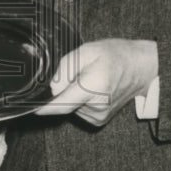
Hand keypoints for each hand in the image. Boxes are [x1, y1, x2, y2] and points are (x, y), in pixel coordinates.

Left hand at [35, 39, 157, 126]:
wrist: (141, 68)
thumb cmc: (115, 56)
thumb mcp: (87, 50)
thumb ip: (66, 67)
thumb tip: (52, 87)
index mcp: (92, 88)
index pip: (60, 105)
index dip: (43, 107)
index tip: (30, 108)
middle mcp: (95, 107)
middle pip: (64, 102)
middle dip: (64, 88)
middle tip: (80, 73)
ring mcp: (98, 116)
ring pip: (71, 105)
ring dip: (74, 93)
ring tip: (91, 79)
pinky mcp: (99, 120)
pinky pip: (79, 110)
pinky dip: (81, 100)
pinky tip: (94, 88)